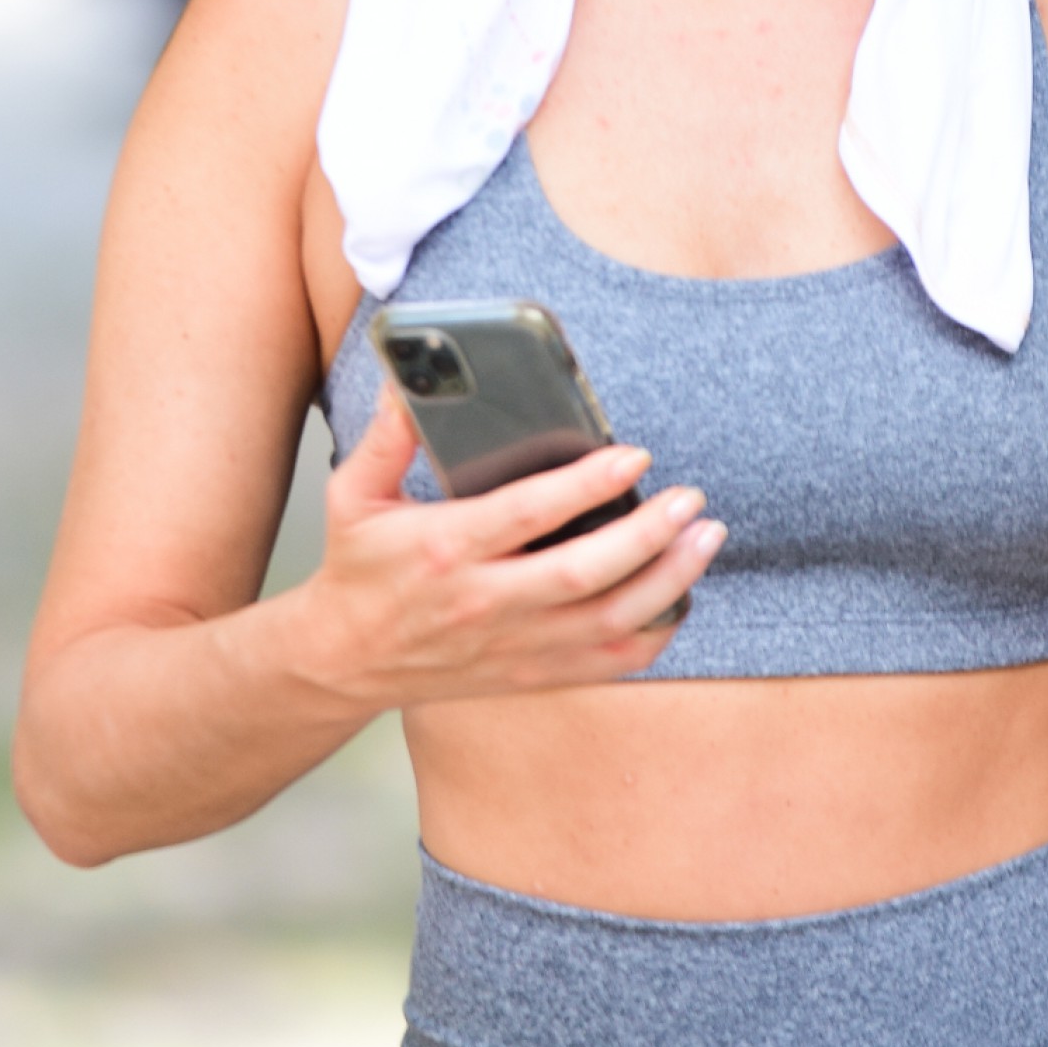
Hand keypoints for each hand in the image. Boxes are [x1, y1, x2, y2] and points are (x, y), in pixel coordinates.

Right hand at [290, 389, 725, 709]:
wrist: (343, 660)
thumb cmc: (358, 572)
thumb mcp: (353, 494)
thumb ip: (389, 435)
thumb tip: (412, 374)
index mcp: (446, 548)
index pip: (529, 513)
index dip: (588, 483)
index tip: (634, 456)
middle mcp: (486, 602)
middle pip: (585, 572)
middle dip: (649, 534)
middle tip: (691, 499)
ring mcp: (513, 644)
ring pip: (611, 620)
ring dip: (669, 580)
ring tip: (705, 538)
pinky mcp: (531, 673)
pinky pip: (609, 662)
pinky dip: (655, 633)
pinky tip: (680, 595)